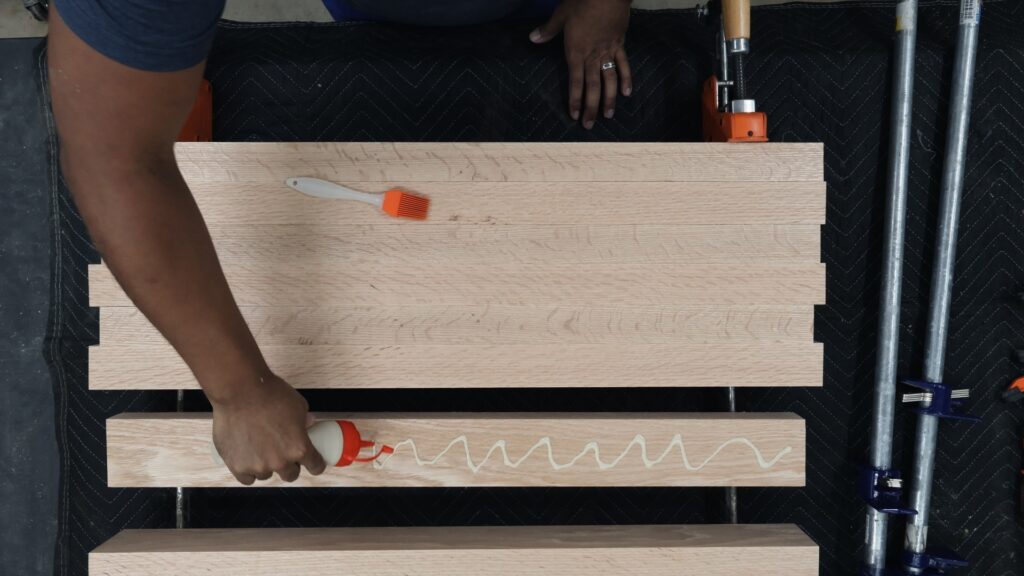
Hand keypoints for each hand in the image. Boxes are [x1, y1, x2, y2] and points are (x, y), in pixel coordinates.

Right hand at [211, 373, 326, 484]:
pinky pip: (247, 478)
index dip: (315, 464)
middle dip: (289, 465)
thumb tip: (309, 424)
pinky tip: (247, 458)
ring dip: (266, 465)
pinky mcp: (237, 466)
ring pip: (267, 475)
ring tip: (259, 447)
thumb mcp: (298, 405)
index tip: (313, 463)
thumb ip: (305, 420)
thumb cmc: (269, 394)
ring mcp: (258, 466)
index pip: (315, 466)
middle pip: (291, 475)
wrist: (240, 390)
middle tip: (282, 452)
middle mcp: (280, 461)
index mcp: (299, 447)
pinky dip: (248, 471)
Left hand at [531, 0, 631, 128]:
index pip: (575, 81)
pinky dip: (626, 79)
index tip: (574, 115)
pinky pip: (623, 65)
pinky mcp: (620, 44)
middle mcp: (593, 56)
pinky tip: (627, 93)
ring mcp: (608, 51)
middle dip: (590, 107)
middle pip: (592, 86)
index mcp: (576, 51)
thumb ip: (548, 30)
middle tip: (589, 125)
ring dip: (609, 99)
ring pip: (609, 80)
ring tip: (608, 115)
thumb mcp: (561, 14)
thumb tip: (533, 38)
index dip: (575, 99)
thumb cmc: (583, 1)